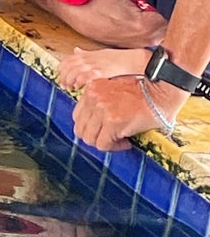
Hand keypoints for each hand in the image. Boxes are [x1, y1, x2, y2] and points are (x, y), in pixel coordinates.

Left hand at [58, 46, 150, 90]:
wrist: (133, 61)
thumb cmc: (119, 59)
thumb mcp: (99, 53)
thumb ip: (86, 53)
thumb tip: (76, 50)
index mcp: (87, 55)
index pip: (67, 60)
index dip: (62, 69)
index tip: (61, 77)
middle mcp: (88, 59)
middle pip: (68, 67)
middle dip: (64, 77)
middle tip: (65, 86)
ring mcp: (94, 65)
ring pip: (73, 72)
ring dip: (69, 81)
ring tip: (71, 88)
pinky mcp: (100, 72)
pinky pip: (84, 77)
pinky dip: (79, 82)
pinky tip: (79, 87)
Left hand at [72, 76, 188, 150]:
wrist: (159, 92)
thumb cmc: (142, 91)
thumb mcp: (112, 89)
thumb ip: (100, 101)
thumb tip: (95, 122)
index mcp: (91, 89)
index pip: (77, 116)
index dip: (90, 127)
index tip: (102, 130)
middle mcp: (93, 98)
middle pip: (80, 129)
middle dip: (95, 137)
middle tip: (109, 138)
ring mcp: (101, 110)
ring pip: (90, 139)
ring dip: (104, 143)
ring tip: (119, 140)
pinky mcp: (112, 122)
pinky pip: (103, 144)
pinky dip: (114, 147)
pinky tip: (127, 142)